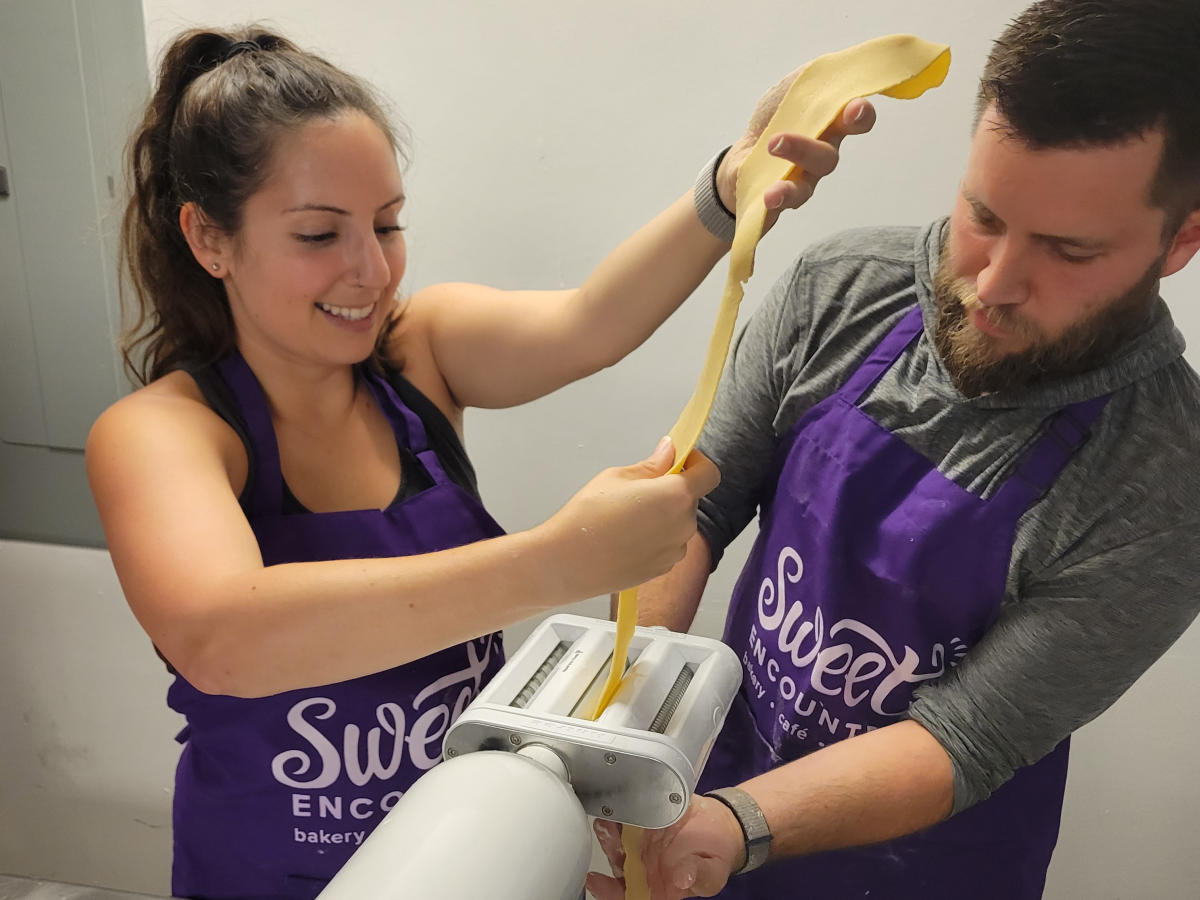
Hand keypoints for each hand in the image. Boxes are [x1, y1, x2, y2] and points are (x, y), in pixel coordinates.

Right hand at [538, 437, 719, 599]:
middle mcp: (684, 524)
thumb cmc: (588, 516)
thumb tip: (669, 453)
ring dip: (663, 516)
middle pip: (690, 499)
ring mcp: (675, 550)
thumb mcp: (617, 477)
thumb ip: (652, 466)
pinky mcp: (663, 568)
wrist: (567, 562)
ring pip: (678, 523)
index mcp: (676, 495)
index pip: (709, 473)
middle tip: (639, 491)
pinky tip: (626, 538)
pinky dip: (655, 538)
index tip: (678, 461)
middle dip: (671, 490)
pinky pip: (668, 544)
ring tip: (627, 518)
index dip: (696, 463)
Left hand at [586, 796, 744, 898]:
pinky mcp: (645, 819)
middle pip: (617, 863)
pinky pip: (629, 816)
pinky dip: (621, 811)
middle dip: (608, 850)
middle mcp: (644, 866)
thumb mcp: (713, 874)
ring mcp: (642, 842)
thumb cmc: (716, 858)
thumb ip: (699, 876)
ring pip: (618, 839)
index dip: (609, 890)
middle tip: (605, 836)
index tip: (596, 881)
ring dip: (610, 831)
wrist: (723, 828)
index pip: (626, 893)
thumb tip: (683, 878)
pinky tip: (618, 804)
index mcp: (657, 885)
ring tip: (607, 820)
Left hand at [717, 63, 876, 230]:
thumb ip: (814, 79)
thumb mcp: (792, 89)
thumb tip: (839, 66)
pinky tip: (769, 195)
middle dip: (808, 148)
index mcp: (830, 124)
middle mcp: (821, 155)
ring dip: (790, 173)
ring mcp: (803, 181)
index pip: (857, 121)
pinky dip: (776, 199)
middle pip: (827, 158)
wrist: (741, 154)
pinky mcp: (781, 200)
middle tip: (779, 140)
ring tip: (771, 156)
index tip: (853, 108)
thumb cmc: (774, 120)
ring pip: (806, 185)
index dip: (860, 116)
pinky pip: (783, 206)